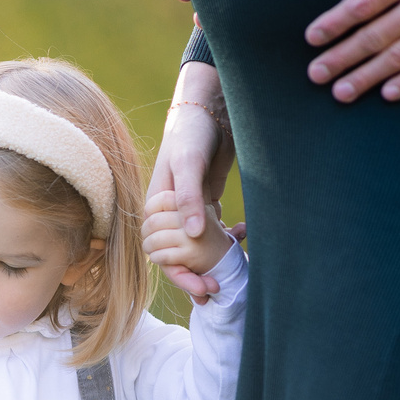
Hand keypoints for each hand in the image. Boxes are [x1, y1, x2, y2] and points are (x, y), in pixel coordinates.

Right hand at [149, 62, 233, 301]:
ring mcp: (189, 208)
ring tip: (231, 274)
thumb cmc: (193, 132)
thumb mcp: (189, 163)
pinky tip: (242, 235)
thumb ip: (189, 198)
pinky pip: (212, 229)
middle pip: (179, 256)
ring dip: (211, 261)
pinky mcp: (206, 202)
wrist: (211, 109)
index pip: (162, 254)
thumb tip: (192, 235)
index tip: (202, 289)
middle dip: (196, 276)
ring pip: (196, 246)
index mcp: (157, 209)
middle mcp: (170, 213)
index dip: (181, 276)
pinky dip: (225, 237)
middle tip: (217, 290)